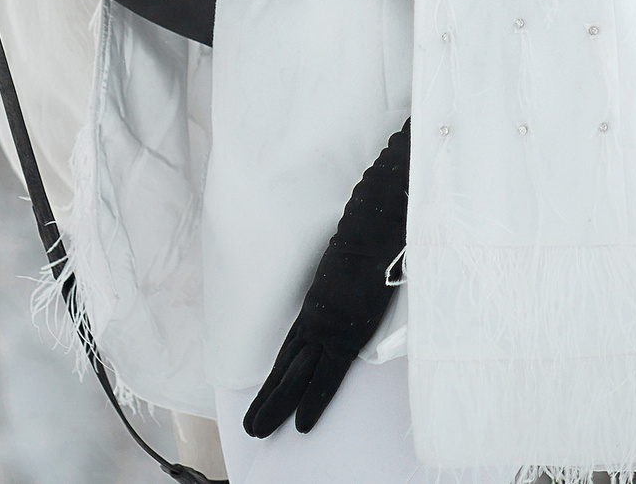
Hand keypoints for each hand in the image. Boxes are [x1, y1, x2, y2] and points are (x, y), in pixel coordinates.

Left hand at [243, 123, 408, 437]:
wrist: (383, 207)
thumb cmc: (379, 221)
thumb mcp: (363, 249)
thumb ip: (359, 267)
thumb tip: (370, 267)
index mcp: (325, 293)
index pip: (300, 338)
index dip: (285, 365)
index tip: (271, 386)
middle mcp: (322, 310)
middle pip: (290, 361)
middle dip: (271, 394)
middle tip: (252, 425)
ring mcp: (331, 319)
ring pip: (299, 371)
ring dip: (278, 402)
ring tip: (257, 429)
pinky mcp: (346, 328)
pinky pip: (328, 372)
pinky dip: (314, 397)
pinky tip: (303, 423)